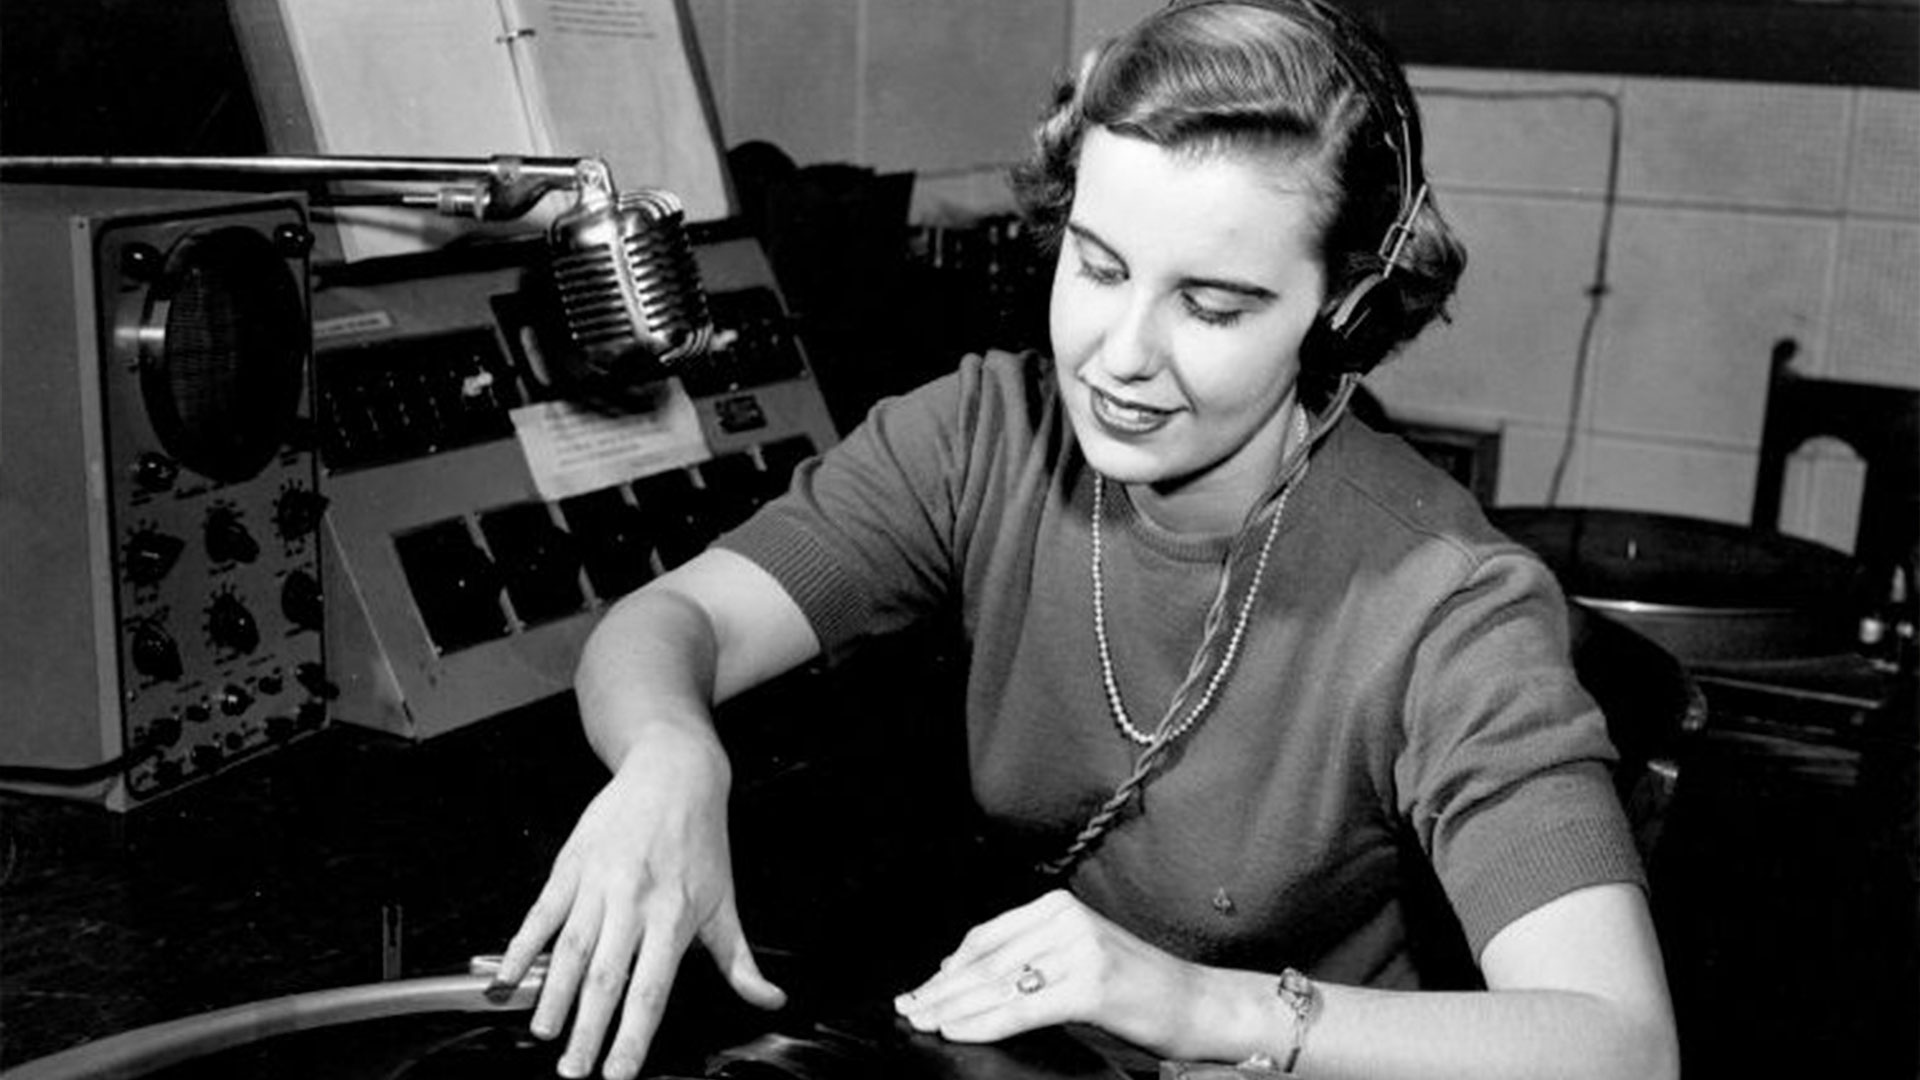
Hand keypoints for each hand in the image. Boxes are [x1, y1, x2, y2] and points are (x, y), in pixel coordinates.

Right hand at [492, 733, 785, 1078]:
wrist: (673, 773)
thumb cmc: (700, 840)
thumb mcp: (725, 902)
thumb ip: (740, 961)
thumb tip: (769, 1000)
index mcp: (674, 917)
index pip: (651, 990)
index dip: (632, 1034)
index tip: (617, 1071)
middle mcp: (635, 902)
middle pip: (606, 978)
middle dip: (587, 1030)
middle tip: (573, 1070)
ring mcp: (600, 883)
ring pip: (571, 949)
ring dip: (554, 995)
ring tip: (544, 1032)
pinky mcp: (572, 865)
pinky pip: (542, 913)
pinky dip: (522, 946)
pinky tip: (509, 976)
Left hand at [893, 889, 1198, 1053]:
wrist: (1197, 1003)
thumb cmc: (1137, 987)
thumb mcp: (1077, 956)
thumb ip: (1029, 955)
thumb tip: (962, 972)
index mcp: (1058, 907)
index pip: (986, 938)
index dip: (948, 967)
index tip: (921, 988)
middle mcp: (1065, 920)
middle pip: (986, 961)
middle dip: (942, 989)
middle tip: (909, 1009)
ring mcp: (1079, 950)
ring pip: (997, 985)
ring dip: (952, 1007)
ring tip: (923, 1022)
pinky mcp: (1089, 986)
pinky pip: (1021, 1007)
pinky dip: (983, 1022)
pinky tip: (956, 1030)